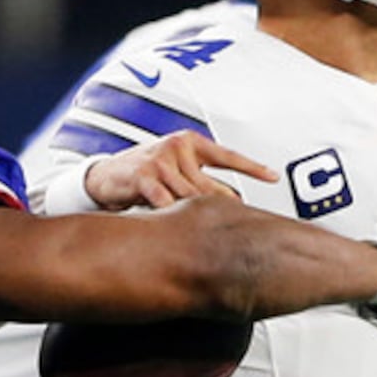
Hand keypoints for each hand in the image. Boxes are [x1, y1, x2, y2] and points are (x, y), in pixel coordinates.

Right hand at [83, 132, 273, 210]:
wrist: (104, 177)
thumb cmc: (143, 174)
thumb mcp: (174, 170)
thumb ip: (198, 180)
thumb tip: (231, 201)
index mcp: (190, 142)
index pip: (227, 156)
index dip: (252, 168)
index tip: (272, 177)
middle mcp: (178, 147)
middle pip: (209, 186)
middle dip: (220, 208)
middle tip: (234, 226)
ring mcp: (161, 160)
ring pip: (189, 197)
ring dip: (193, 217)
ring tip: (202, 234)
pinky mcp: (144, 176)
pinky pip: (166, 202)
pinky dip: (172, 216)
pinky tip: (175, 227)